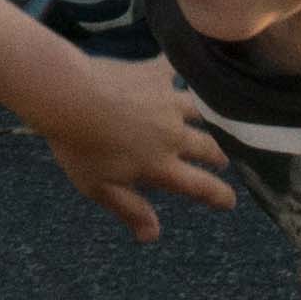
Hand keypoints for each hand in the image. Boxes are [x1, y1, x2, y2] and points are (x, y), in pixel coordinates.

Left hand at [18, 54, 230, 238]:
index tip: (230, 202)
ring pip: (201, 112)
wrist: (70, 97)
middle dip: (218, 157)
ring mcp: (168, 103)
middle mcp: (173, 135)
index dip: (218, 196)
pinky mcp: (155, 75)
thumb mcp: (100, 188)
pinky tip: (190, 63)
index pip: (200, 186)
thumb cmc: (80, 147)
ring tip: (214, 119)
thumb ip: (130, 210)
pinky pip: (177, 70)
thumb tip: (152, 236)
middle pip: (208, 148)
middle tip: (222, 160)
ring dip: (210, 118)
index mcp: (161, 166)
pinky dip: (184, 68)